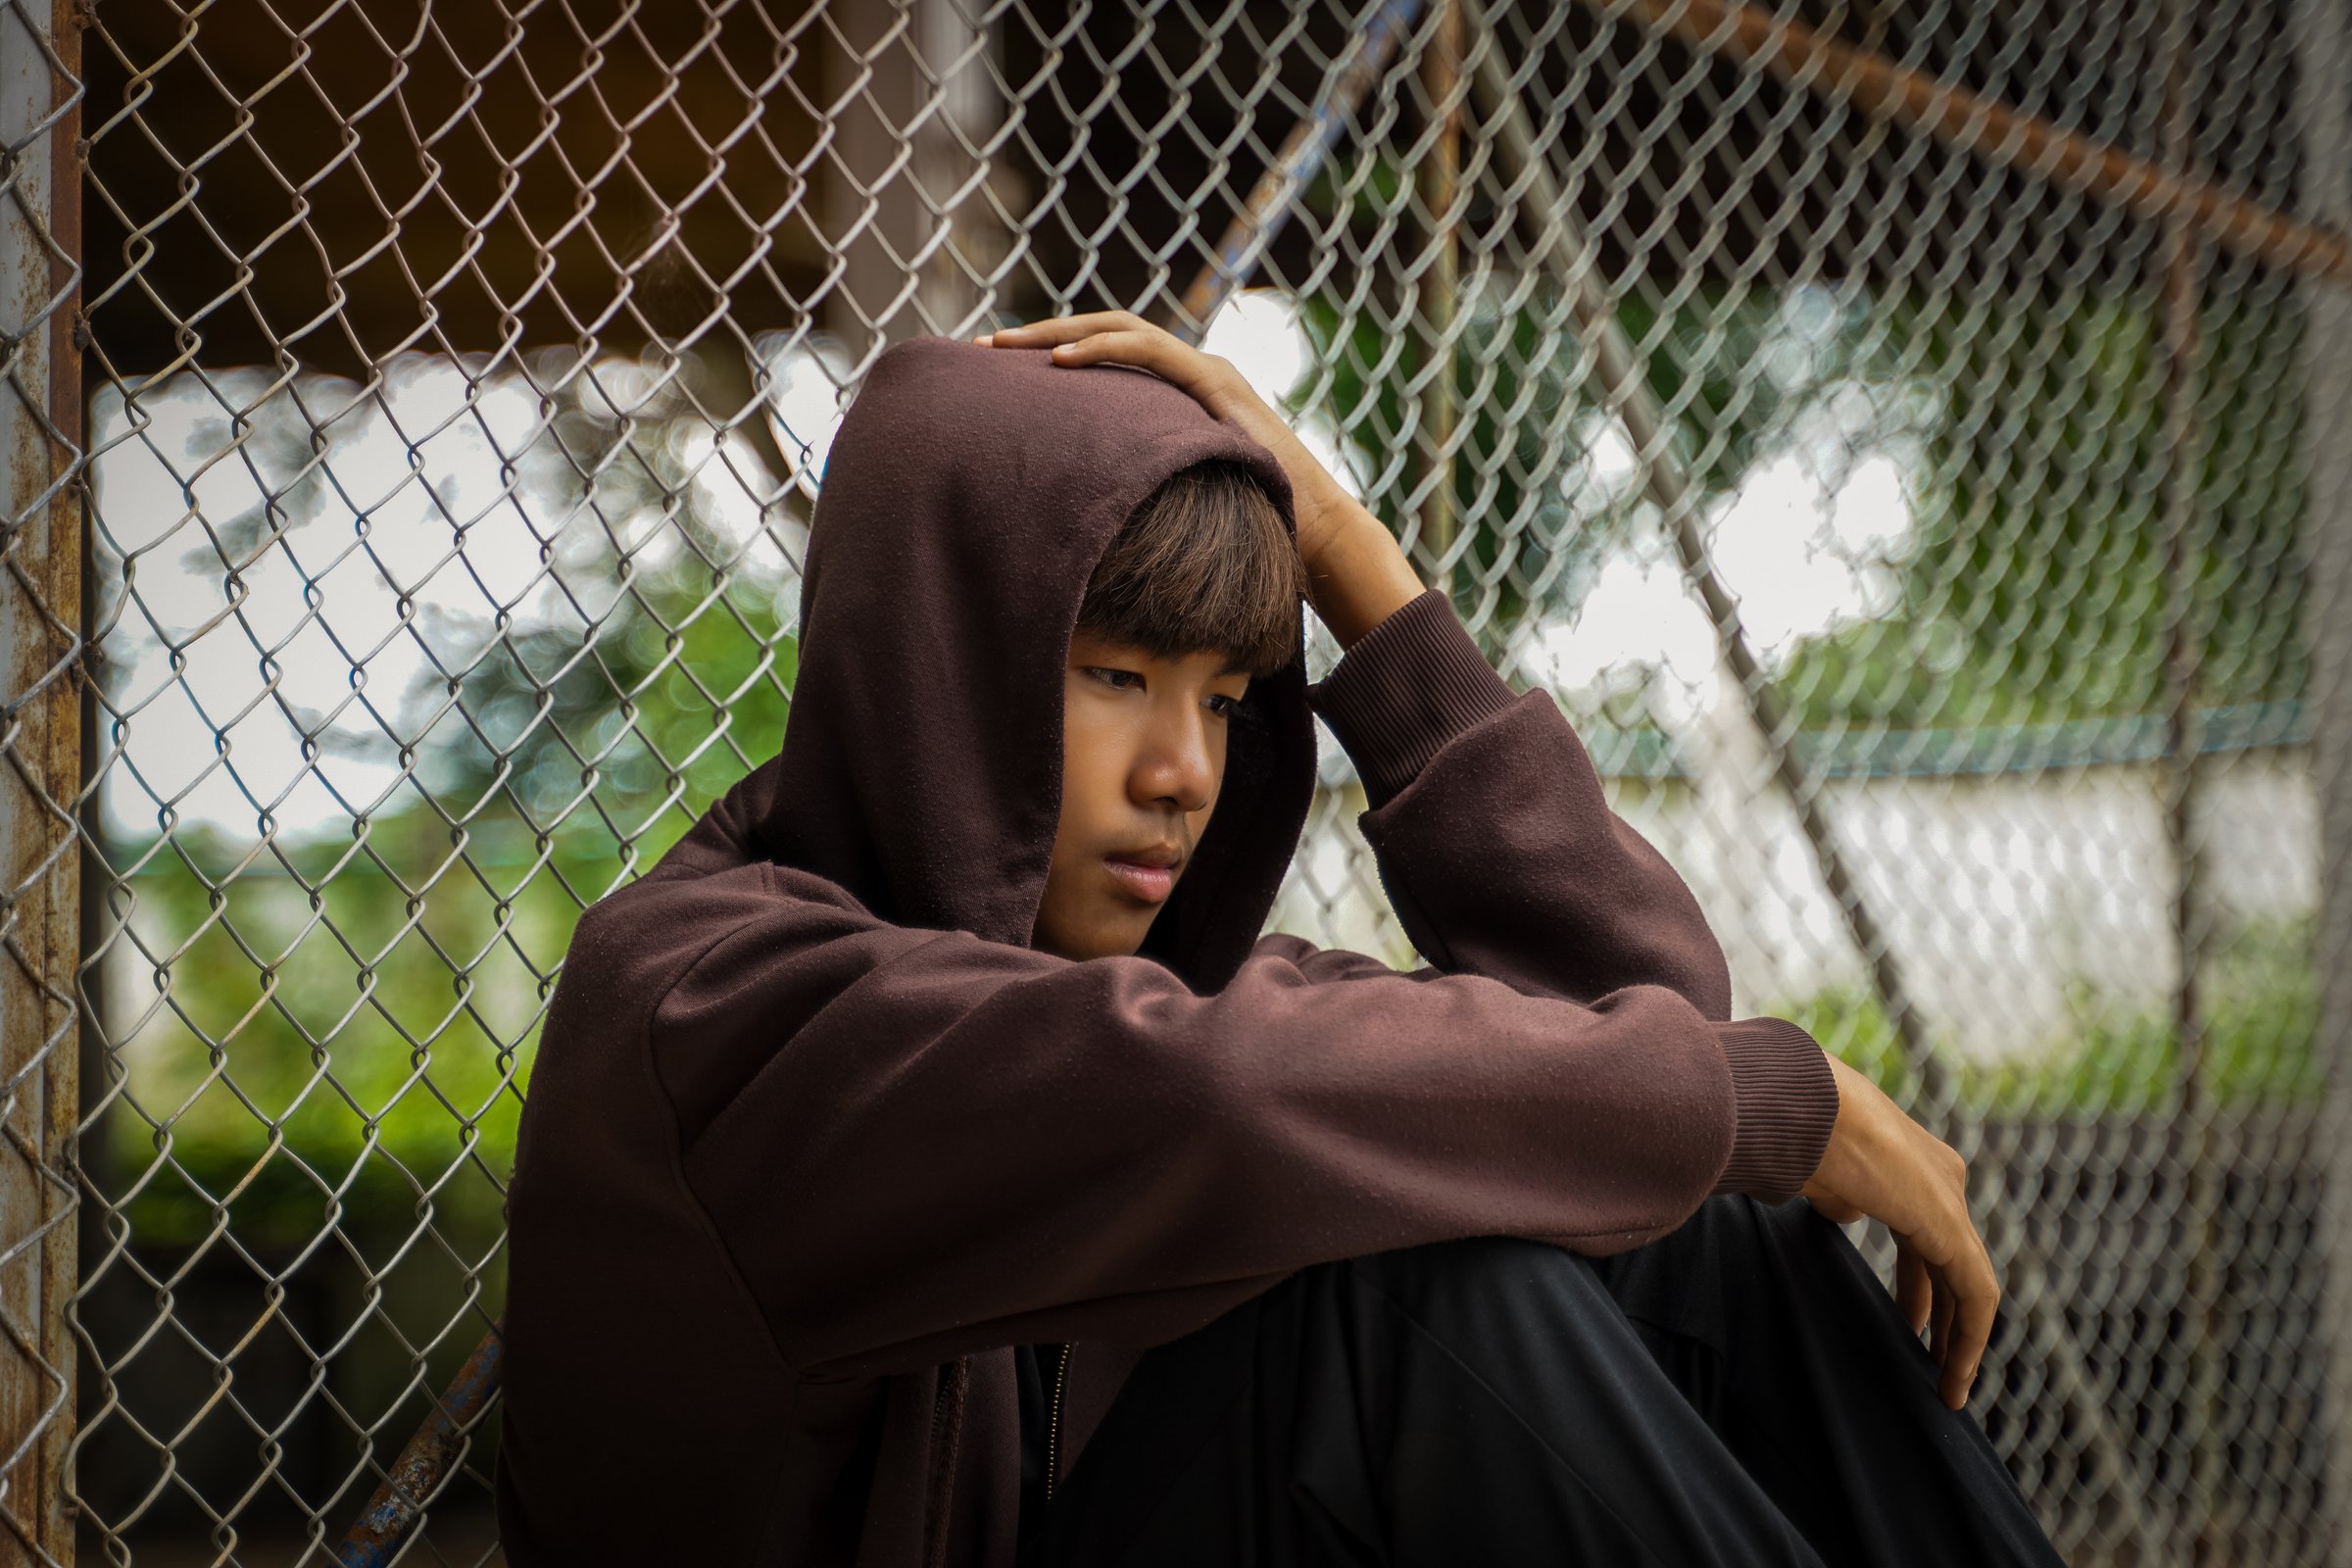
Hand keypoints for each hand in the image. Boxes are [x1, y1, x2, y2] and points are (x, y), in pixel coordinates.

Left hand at [976, 313, 1420, 646]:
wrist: (1314, 538)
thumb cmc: (1248, 530)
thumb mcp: (1174, 501)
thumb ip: (1138, 489)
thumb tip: (1080, 519)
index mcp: (1179, 395)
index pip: (1108, 357)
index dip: (1054, 354)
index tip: (1002, 371)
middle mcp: (1192, 373)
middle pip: (1106, 333)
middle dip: (1043, 333)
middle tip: (986, 345)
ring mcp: (1208, 374)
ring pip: (1123, 329)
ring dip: (1061, 331)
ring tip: (1008, 344)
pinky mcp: (1218, 385)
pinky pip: (1150, 354)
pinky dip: (1103, 350)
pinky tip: (1059, 362)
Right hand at [1801, 1054, 2000, 1409]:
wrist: (1801, 1106)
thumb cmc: (1793, 1131)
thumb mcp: (1821, 1173)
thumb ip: (1842, 1198)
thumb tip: (1848, 1215)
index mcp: (1909, 1163)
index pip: (1926, 1234)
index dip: (1918, 1283)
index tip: (1905, 1322)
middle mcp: (1942, 1178)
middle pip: (1951, 1261)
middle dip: (1943, 1313)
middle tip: (1933, 1359)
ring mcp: (1950, 1199)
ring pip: (1969, 1283)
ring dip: (1961, 1337)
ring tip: (1948, 1384)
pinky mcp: (1950, 1226)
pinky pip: (1974, 1295)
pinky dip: (1969, 1339)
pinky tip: (1953, 1374)